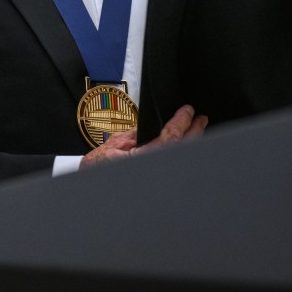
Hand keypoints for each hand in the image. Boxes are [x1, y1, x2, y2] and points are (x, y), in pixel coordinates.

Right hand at [79, 104, 206, 168]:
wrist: (92, 180)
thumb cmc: (99, 164)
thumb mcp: (117, 142)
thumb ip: (139, 133)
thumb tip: (157, 124)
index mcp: (142, 157)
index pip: (170, 137)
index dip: (182, 122)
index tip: (188, 111)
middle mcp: (151, 168)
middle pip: (182, 148)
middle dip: (194, 132)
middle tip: (200, 119)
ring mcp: (154, 175)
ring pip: (180, 157)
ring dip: (191, 143)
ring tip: (196, 129)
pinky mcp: (154, 179)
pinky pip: (172, 163)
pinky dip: (182, 152)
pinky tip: (185, 145)